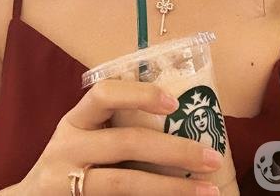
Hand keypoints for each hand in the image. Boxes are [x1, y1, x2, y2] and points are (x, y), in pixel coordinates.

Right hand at [19, 79, 221, 194]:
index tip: (174, 102)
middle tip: (212, 157)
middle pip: (127, 142)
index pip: (105, 94)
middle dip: (175, 150)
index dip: (140, 94)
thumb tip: (178, 115)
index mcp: (75, 120)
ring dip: (173, 188)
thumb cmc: (70, 160)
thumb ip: (115, 125)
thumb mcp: (83, 135)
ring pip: (125, 183)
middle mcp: (68, 148)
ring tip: (209, 189)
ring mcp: (67, 183)